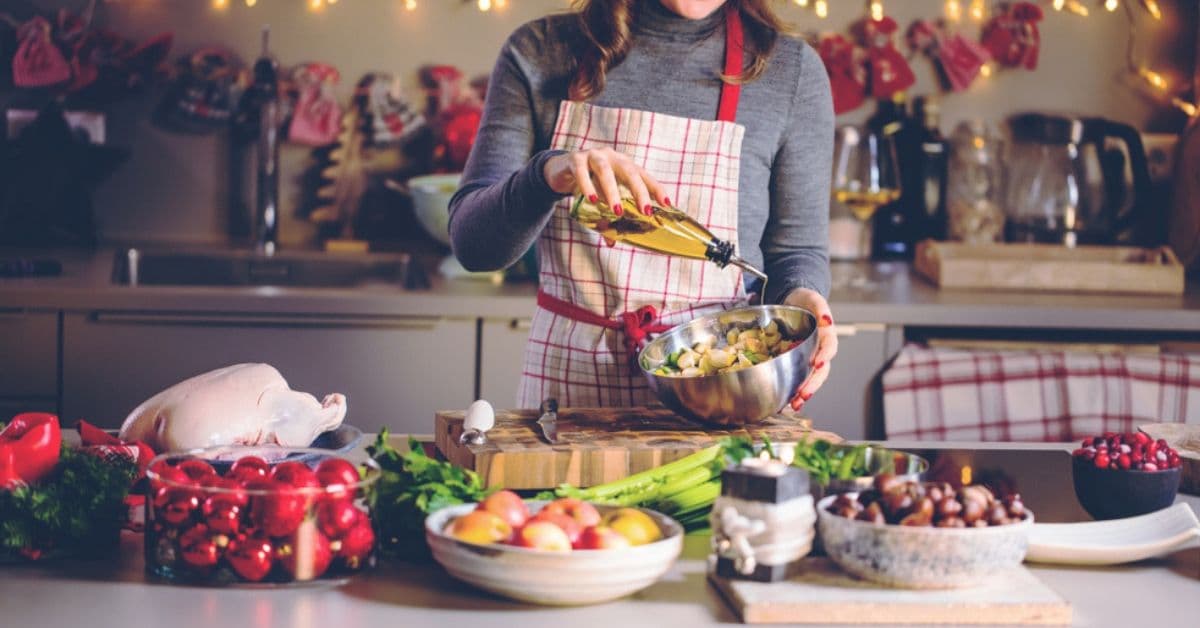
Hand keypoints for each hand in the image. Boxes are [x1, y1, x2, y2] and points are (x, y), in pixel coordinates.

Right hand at [543, 147, 669, 216]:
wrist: (560, 170)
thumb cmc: (587, 184)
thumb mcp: (600, 199)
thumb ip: (606, 217)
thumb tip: (611, 243)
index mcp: (623, 165)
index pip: (643, 176)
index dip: (656, 189)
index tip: (667, 204)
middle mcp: (612, 157)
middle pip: (629, 172)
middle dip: (639, 192)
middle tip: (645, 211)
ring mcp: (593, 156)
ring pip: (605, 171)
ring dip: (612, 191)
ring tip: (617, 211)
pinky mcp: (575, 159)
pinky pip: (582, 172)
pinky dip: (587, 185)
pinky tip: (592, 199)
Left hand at [783, 288, 837, 411]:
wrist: (794, 302)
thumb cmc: (805, 301)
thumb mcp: (812, 299)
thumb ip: (820, 307)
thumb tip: (826, 319)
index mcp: (826, 335)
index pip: (829, 347)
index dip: (824, 356)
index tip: (817, 364)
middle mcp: (820, 349)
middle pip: (820, 371)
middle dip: (813, 384)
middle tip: (803, 395)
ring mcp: (809, 358)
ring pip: (810, 379)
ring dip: (804, 393)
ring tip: (795, 405)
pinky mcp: (797, 363)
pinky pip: (797, 378)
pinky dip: (792, 391)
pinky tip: (785, 402)